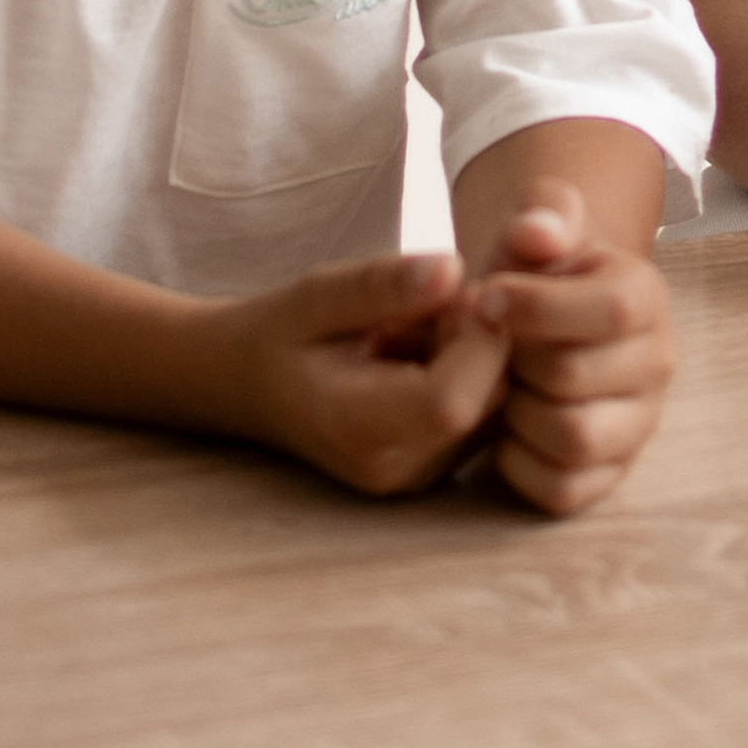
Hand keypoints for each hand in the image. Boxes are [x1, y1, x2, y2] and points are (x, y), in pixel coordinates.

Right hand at [208, 249, 507, 497]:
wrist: (251, 385)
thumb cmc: (282, 333)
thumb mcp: (318, 294)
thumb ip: (383, 285)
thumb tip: (454, 270)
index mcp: (357, 429)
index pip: (451, 401)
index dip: (476, 338)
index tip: (458, 288)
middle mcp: (394, 469)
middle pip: (487, 401)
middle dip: (486, 336)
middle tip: (443, 297)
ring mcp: (417, 477)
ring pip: (496, 405)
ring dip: (483, 351)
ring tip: (429, 321)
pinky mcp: (435, 466)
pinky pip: (486, 413)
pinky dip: (475, 369)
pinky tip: (434, 343)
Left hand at [469, 187, 675, 516]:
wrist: (536, 320)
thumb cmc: (533, 272)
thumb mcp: (537, 226)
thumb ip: (540, 214)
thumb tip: (535, 232)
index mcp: (645, 295)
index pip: (610, 309)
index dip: (536, 307)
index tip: (485, 298)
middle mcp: (656, 362)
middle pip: (574, 377)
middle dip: (515, 362)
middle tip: (491, 348)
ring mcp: (638, 424)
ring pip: (572, 439)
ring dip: (518, 415)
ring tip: (505, 388)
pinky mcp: (610, 474)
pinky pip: (561, 490)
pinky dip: (520, 465)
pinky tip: (508, 430)